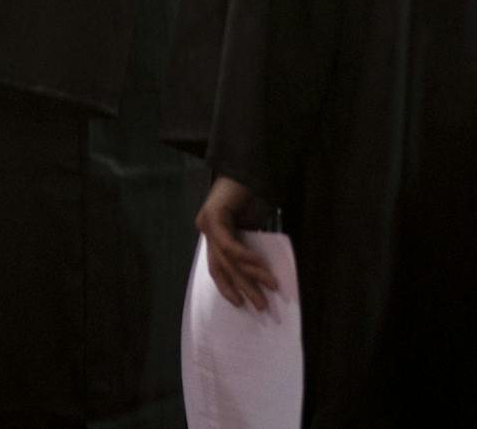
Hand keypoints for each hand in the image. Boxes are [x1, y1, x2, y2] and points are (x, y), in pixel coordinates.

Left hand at [195, 175, 280, 311]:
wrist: (250, 170)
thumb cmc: (252, 197)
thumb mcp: (250, 229)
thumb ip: (249, 248)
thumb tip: (260, 276)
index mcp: (213, 234)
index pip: (217, 268)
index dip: (228, 287)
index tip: (241, 303)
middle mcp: (206, 230)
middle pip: (223, 267)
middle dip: (244, 288)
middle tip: (261, 306)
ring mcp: (207, 224)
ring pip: (228, 260)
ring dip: (252, 276)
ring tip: (270, 287)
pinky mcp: (213, 218)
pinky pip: (230, 246)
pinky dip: (247, 258)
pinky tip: (261, 267)